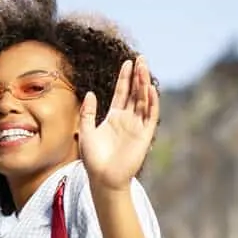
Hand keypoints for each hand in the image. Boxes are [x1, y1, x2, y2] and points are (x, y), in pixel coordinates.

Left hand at [78, 57, 159, 191]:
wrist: (102, 178)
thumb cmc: (93, 159)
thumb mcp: (86, 131)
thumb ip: (87, 112)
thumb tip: (89, 93)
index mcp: (114, 118)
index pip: (122, 93)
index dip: (125, 78)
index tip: (127, 62)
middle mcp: (127, 120)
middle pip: (135, 93)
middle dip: (138, 76)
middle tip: (140, 58)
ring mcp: (137, 126)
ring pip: (143, 101)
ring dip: (144, 84)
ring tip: (144, 67)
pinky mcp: (144, 135)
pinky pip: (150, 116)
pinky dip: (151, 103)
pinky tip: (150, 89)